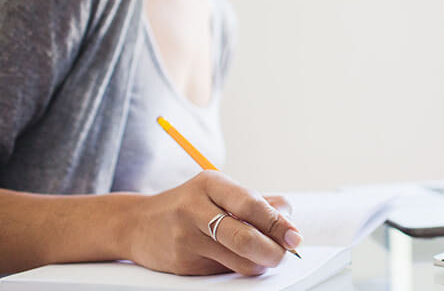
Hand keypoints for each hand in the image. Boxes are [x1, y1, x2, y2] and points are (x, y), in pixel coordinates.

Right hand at [123, 171, 301, 275]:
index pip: (251, 205)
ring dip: (260, 263)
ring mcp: (186, 238)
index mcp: (210, 183)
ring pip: (238, 261)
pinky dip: (238, 267)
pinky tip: (234, 257)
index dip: (278, 223)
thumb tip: (290, 222)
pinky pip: (223, 271)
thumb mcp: (219, 191)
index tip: (294, 236)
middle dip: (274, 251)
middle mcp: (195, 209)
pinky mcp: (183, 263)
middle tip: (285, 253)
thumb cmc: (190, 205)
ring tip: (264, 256)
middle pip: (245, 238)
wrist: (138, 224)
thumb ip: (256, 202)